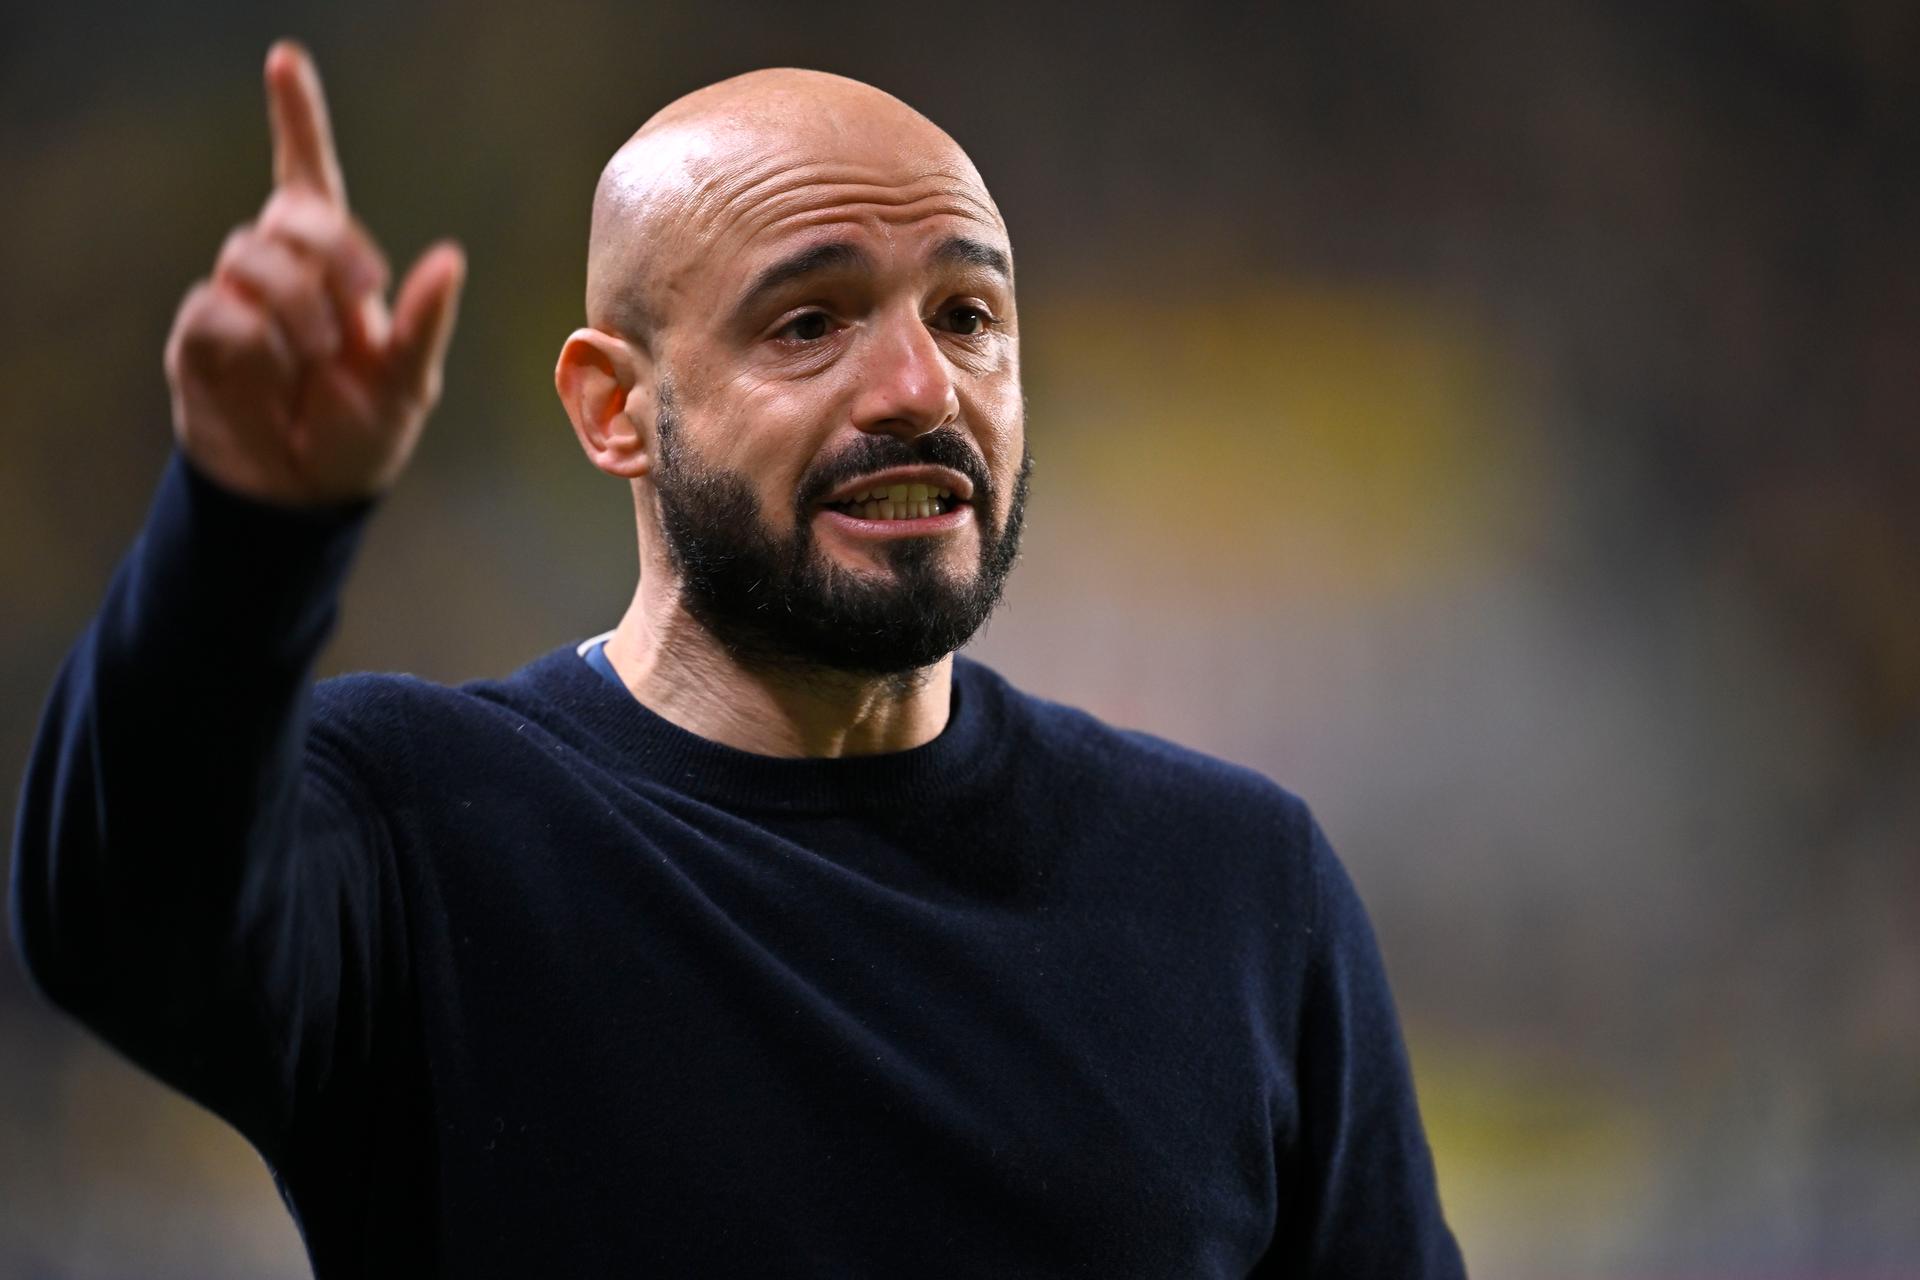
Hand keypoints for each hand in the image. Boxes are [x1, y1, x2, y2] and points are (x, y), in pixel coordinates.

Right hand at [164, 40, 464, 506]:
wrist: (304, 495)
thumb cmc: (361, 435)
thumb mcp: (408, 385)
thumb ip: (425, 323)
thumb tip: (449, 257)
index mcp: (336, 271)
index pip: (310, 182)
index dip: (297, 122)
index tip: (285, 60)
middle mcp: (282, 274)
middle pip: (291, 216)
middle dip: (329, 252)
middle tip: (355, 304)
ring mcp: (236, 301)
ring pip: (250, 257)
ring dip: (294, 307)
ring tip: (312, 357)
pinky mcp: (199, 338)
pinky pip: (218, 313)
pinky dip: (256, 346)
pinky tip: (273, 377)